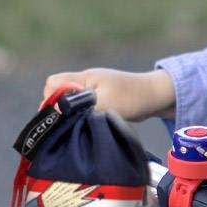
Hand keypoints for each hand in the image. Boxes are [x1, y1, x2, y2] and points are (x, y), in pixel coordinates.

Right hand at [43, 68, 175, 121]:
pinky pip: (82, 109)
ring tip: (79, 127)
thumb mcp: (106, 103)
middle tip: (69, 124)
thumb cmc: (133, 97)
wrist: (156, 98)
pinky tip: (88, 128)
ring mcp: (92, 91)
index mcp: (84, 78)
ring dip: (72, 116)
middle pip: (58, 94)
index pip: (53, 84)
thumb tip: (55, 114)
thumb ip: (80, 108)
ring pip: (70, 104)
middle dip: (60, 110)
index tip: (59, 115)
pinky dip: (82, 118)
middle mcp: (85, 83)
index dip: (50, 99)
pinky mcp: (99, 101)